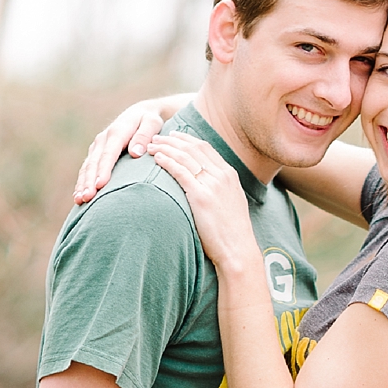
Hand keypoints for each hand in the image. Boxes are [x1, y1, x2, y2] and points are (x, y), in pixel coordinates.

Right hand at [73, 96, 184, 203]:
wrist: (141, 112)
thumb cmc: (150, 120)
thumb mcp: (152, 123)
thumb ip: (144, 136)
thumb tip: (136, 152)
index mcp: (116, 132)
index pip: (109, 154)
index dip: (103, 170)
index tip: (100, 185)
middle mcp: (103, 139)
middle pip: (94, 163)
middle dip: (89, 181)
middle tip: (87, 198)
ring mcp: (98, 146)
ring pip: (87, 166)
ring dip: (82, 183)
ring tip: (80, 200)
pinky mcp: (96, 152)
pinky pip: (87, 168)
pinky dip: (82, 181)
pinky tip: (79, 195)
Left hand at [142, 133, 259, 273]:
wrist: (238, 251)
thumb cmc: (232, 233)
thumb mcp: (230, 203)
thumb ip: (219, 189)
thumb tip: (204, 185)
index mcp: (230, 175)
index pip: (205, 147)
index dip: (186, 139)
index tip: (172, 137)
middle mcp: (222, 175)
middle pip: (193, 147)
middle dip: (171, 139)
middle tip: (155, 138)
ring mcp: (212, 185)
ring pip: (184, 156)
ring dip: (165, 148)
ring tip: (150, 146)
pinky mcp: (201, 196)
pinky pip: (180, 171)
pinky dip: (166, 161)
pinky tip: (156, 159)